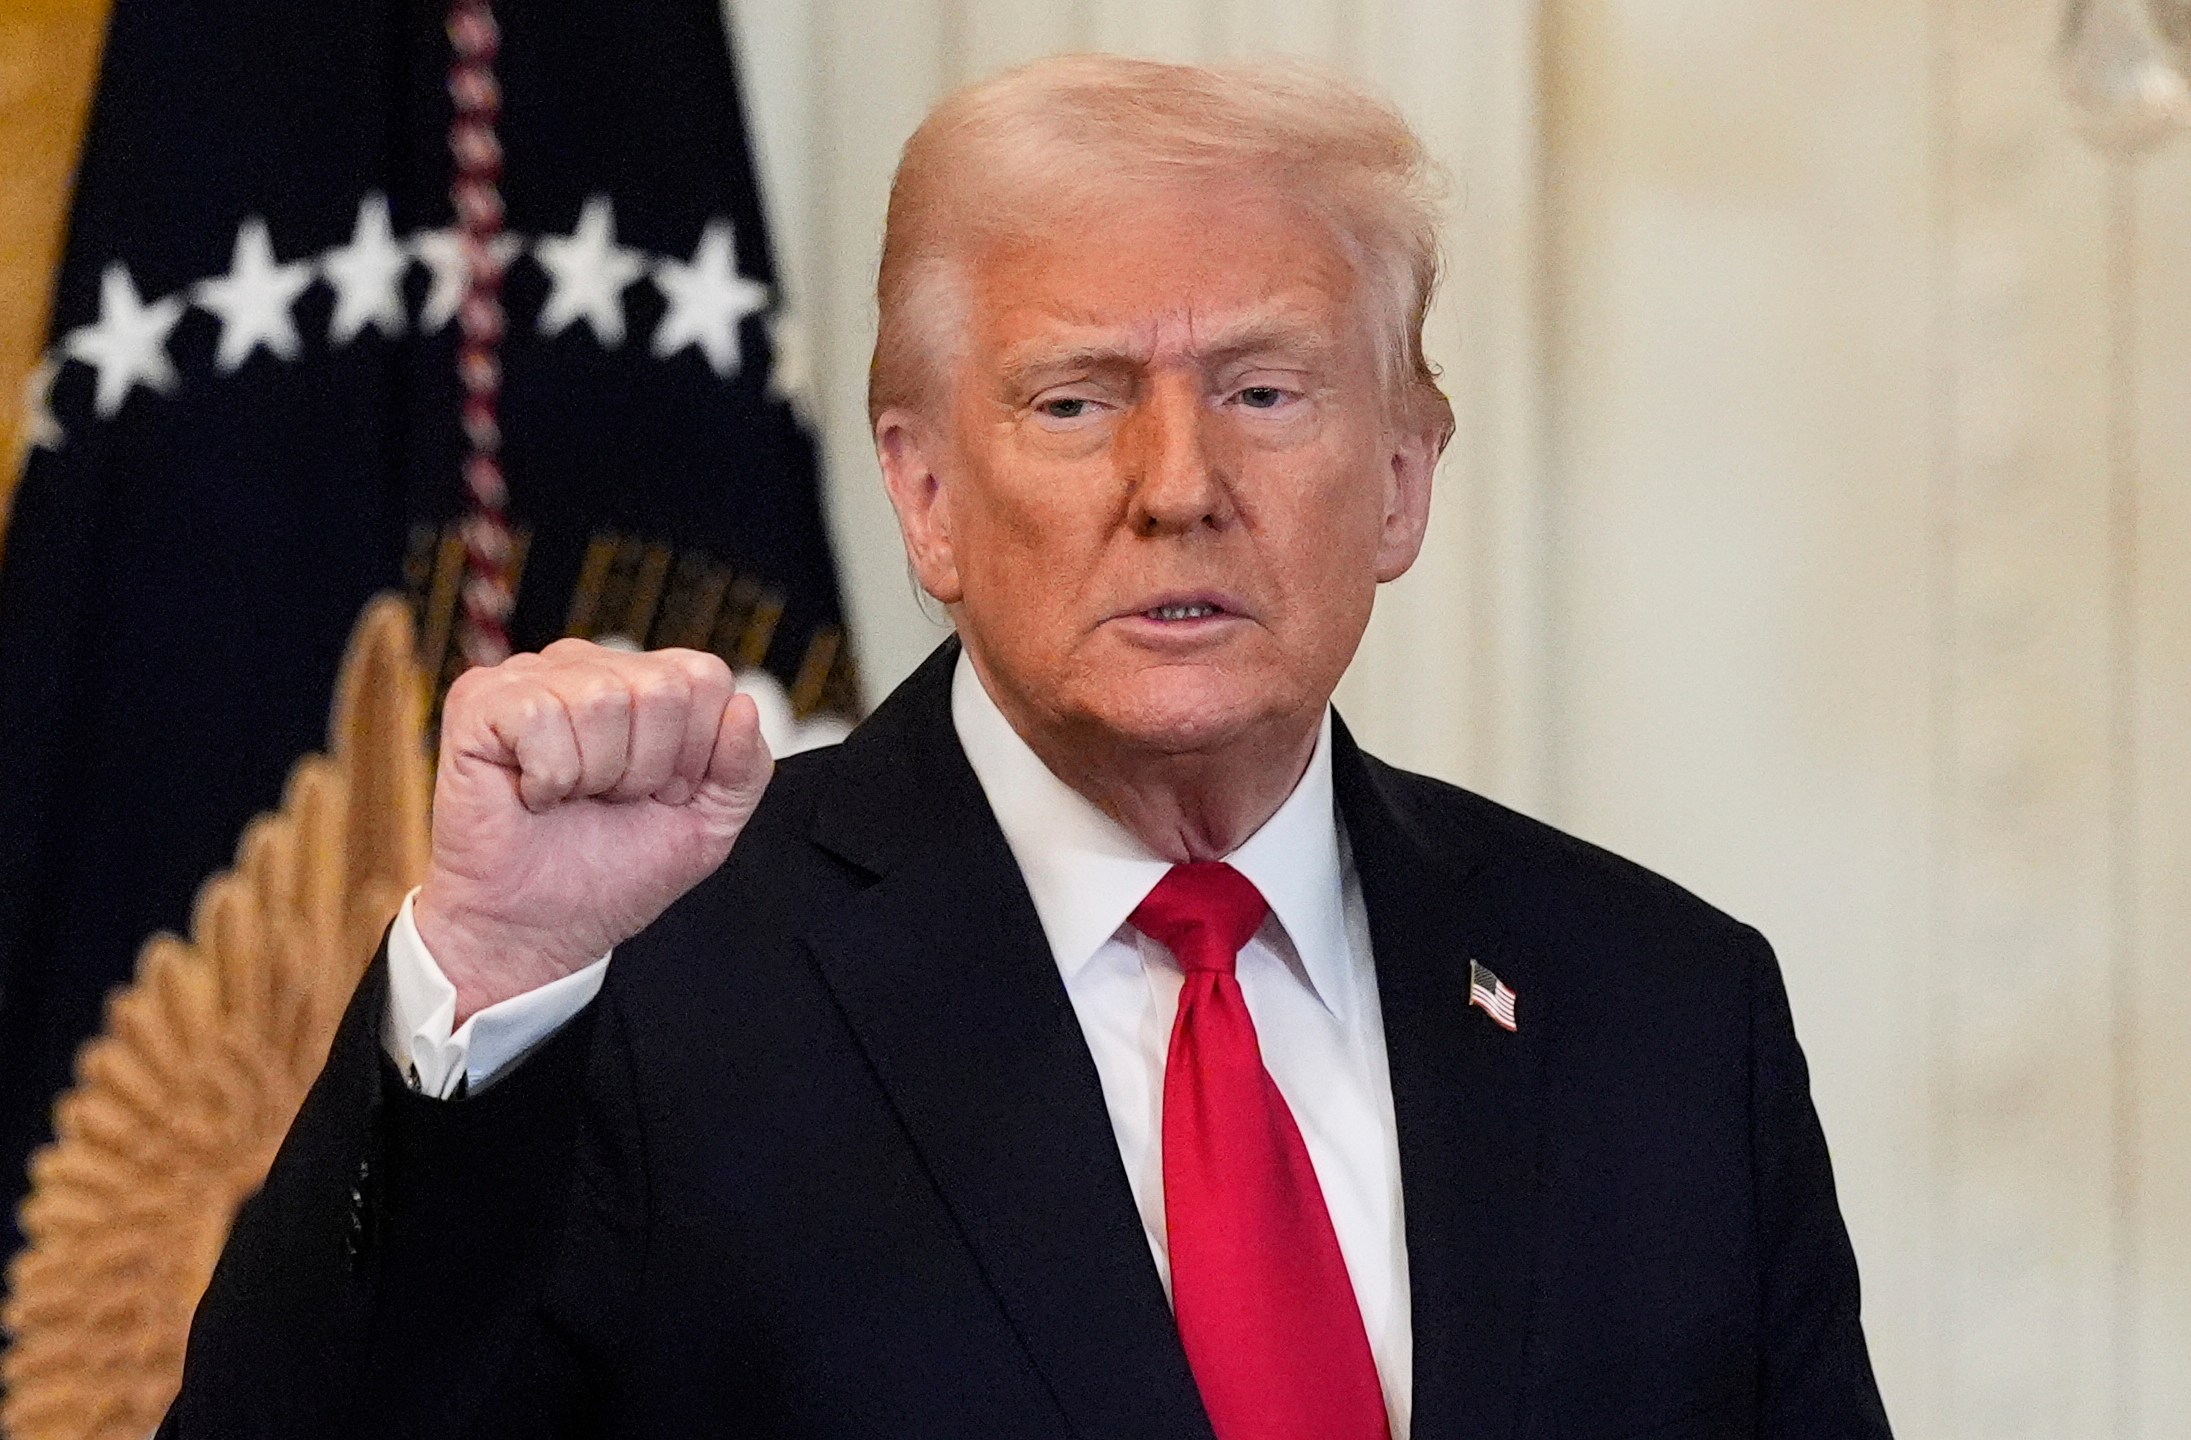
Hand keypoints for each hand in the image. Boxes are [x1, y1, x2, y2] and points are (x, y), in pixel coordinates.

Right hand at [413, 639, 772, 1022]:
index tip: (663, 794)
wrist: (538, 929)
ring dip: (595, 776)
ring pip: (602, 699)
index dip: (696, 752)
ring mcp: (532, 677)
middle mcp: (590, 667)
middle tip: (612, 800)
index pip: (706, 677)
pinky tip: (533, 793)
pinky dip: (547, 778)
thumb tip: (743, 706)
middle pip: (663, 688)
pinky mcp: (480, 700)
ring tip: (572, 798)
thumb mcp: (708, 825)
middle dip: (648, 768)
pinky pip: (540, 716)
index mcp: (646, 683)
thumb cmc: (612, 872)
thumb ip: (745, 767)